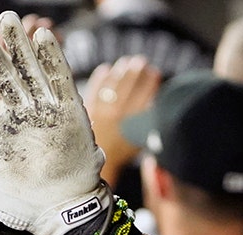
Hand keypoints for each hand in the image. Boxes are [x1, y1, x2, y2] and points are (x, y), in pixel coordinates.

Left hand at [0, 11, 112, 234]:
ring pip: (29, 71)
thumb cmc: (22, 204)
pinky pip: (60, 81)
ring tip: (7, 20)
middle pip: (2, 76)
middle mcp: (19, 116)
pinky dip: (52, 59)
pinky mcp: (69, 112)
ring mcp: (44, 112)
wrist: (62, 213)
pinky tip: (40, 37)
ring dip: (19, 46)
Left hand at [83, 56, 160, 186]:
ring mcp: (101, 110)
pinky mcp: (88, 109)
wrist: (96, 163)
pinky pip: (95, 88)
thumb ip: (146, 118)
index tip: (154, 72)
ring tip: (127, 63)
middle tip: (141, 62)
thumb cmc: (120, 151)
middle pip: (129, 85)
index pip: (146, 94)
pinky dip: (101, 77)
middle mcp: (118, 114)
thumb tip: (153, 98)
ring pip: (113, 84)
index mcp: (134, 121)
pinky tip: (106, 69)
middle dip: (136, 70)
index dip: (151, 81)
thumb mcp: (139, 138)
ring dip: (121, 70)